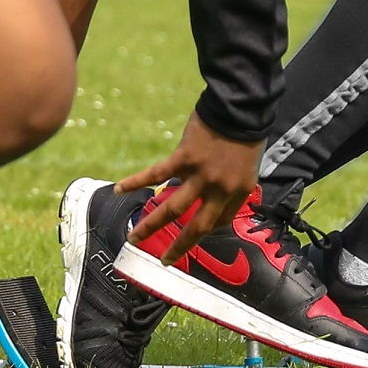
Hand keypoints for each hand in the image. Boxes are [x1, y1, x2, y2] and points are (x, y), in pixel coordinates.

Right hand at [118, 115, 260, 250]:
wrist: (240, 107)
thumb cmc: (246, 132)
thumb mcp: (248, 165)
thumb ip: (232, 182)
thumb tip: (215, 192)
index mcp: (238, 192)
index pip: (219, 221)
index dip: (205, 228)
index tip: (193, 231)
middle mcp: (219, 190)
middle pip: (196, 227)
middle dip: (178, 246)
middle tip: (164, 260)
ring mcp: (200, 176)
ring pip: (172, 209)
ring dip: (150, 225)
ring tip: (132, 238)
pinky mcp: (183, 159)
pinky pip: (156, 174)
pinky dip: (136, 182)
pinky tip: (119, 189)